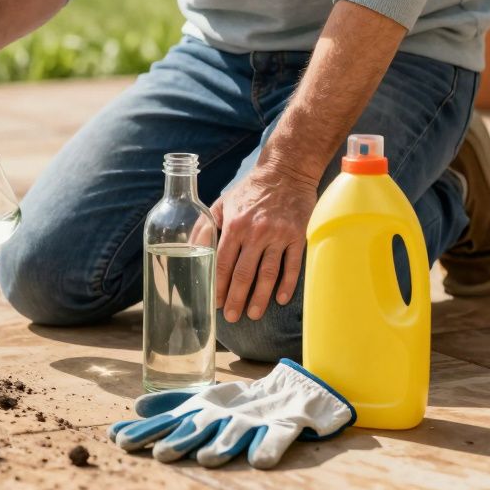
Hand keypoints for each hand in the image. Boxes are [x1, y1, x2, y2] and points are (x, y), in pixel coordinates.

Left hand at [212, 162, 317, 321]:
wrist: (286, 172)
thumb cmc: (250, 190)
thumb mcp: (223, 203)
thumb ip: (206, 225)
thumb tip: (192, 248)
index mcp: (234, 225)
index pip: (222, 262)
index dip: (218, 285)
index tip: (215, 302)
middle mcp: (256, 232)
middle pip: (244, 273)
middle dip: (236, 297)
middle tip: (232, 317)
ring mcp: (278, 235)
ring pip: (268, 273)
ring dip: (260, 297)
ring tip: (254, 314)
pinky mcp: (297, 235)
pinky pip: (292, 265)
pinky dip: (287, 283)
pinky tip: (280, 298)